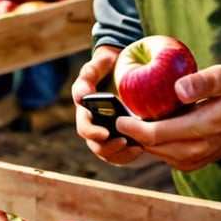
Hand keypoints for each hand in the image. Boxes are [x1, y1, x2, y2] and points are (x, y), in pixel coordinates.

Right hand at [71, 48, 145, 165]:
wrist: (123, 68)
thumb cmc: (109, 65)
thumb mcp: (99, 64)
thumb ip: (89, 74)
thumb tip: (81, 96)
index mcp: (85, 110)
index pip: (84, 128)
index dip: (92, 133)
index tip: (105, 132)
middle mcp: (94, 125)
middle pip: (96, 146)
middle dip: (108, 148)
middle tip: (123, 141)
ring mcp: (106, 134)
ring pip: (108, 154)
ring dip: (119, 154)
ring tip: (135, 147)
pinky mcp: (119, 138)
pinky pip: (120, 155)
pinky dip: (128, 156)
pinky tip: (139, 148)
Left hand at [113, 65, 220, 171]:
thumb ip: (203, 82)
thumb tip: (177, 89)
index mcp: (204, 127)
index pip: (158, 134)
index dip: (133, 127)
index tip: (117, 115)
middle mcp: (200, 148)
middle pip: (154, 147)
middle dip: (132, 134)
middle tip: (114, 115)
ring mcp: (200, 157)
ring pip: (160, 154)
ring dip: (142, 141)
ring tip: (127, 120)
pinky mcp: (200, 160)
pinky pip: (170, 157)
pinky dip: (156, 145)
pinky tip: (150, 128)